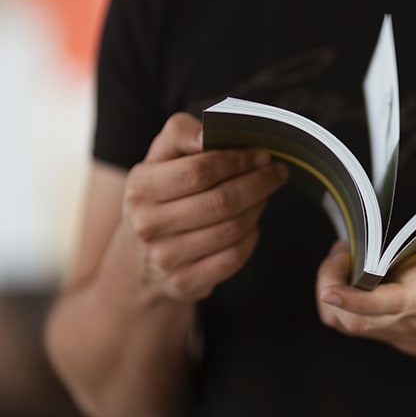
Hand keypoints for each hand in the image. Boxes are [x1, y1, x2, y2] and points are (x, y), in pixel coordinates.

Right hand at [117, 113, 287, 300]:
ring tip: (264, 195)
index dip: (238, 161)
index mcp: (140, 187)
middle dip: (258, 183)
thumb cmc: (161, 195)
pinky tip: (251, 224)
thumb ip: (181, 134)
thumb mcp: (160, 158)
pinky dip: (251, 238)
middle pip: (221, 202)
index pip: (199, 171)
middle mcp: (148, 225)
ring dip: (257, 208)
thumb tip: (207, 134)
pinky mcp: (185, 282)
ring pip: (232, 229)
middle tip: (277, 172)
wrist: (138, 258)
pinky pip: (234, 257)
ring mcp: (165, 257)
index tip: (263, 154)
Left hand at [316, 197, 415, 370]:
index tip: (331, 290)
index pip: (393, 301)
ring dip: (331, 290)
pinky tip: (356, 273)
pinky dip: (342, 301)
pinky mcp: (390, 333)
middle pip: (353, 321)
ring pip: (344, 324)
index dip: (357, 300)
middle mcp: (410, 313)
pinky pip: (352, 323)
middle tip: (342, 250)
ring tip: (346, 257)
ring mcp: (397, 328)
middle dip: (329, 285)